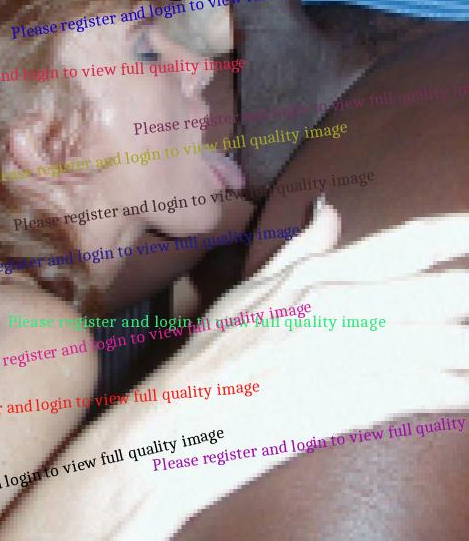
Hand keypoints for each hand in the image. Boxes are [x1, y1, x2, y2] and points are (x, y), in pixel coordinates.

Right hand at [121, 205, 468, 538]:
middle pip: (444, 291)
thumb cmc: (213, 355)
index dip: (458, 231)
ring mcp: (352, 351)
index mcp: (318, 274)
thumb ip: (301, 248)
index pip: (408, 243)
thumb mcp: (251, 287)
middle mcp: (342, 304)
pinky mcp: (356, 400)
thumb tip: (330, 207)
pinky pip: (432, 393)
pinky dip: (459, 391)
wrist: (184, 419)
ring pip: (447, 340)